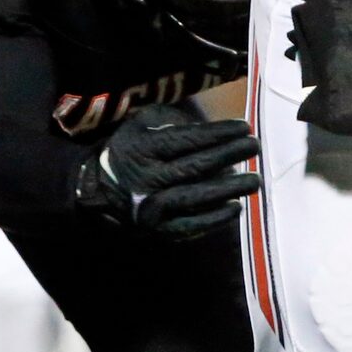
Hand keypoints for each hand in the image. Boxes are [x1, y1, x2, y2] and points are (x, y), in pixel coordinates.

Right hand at [74, 109, 259, 239]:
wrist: (96, 191)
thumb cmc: (128, 150)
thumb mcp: (140, 126)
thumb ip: (171, 121)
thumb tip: (212, 128)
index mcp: (141, 150)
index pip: (186, 140)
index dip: (217, 133)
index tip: (243, 127)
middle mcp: (145, 179)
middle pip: (195, 167)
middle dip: (229, 155)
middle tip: (255, 146)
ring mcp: (150, 207)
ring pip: (195, 198)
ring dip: (229, 189)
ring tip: (254, 180)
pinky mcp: (156, 230)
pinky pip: (190, 226)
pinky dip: (215, 219)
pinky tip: (235, 208)